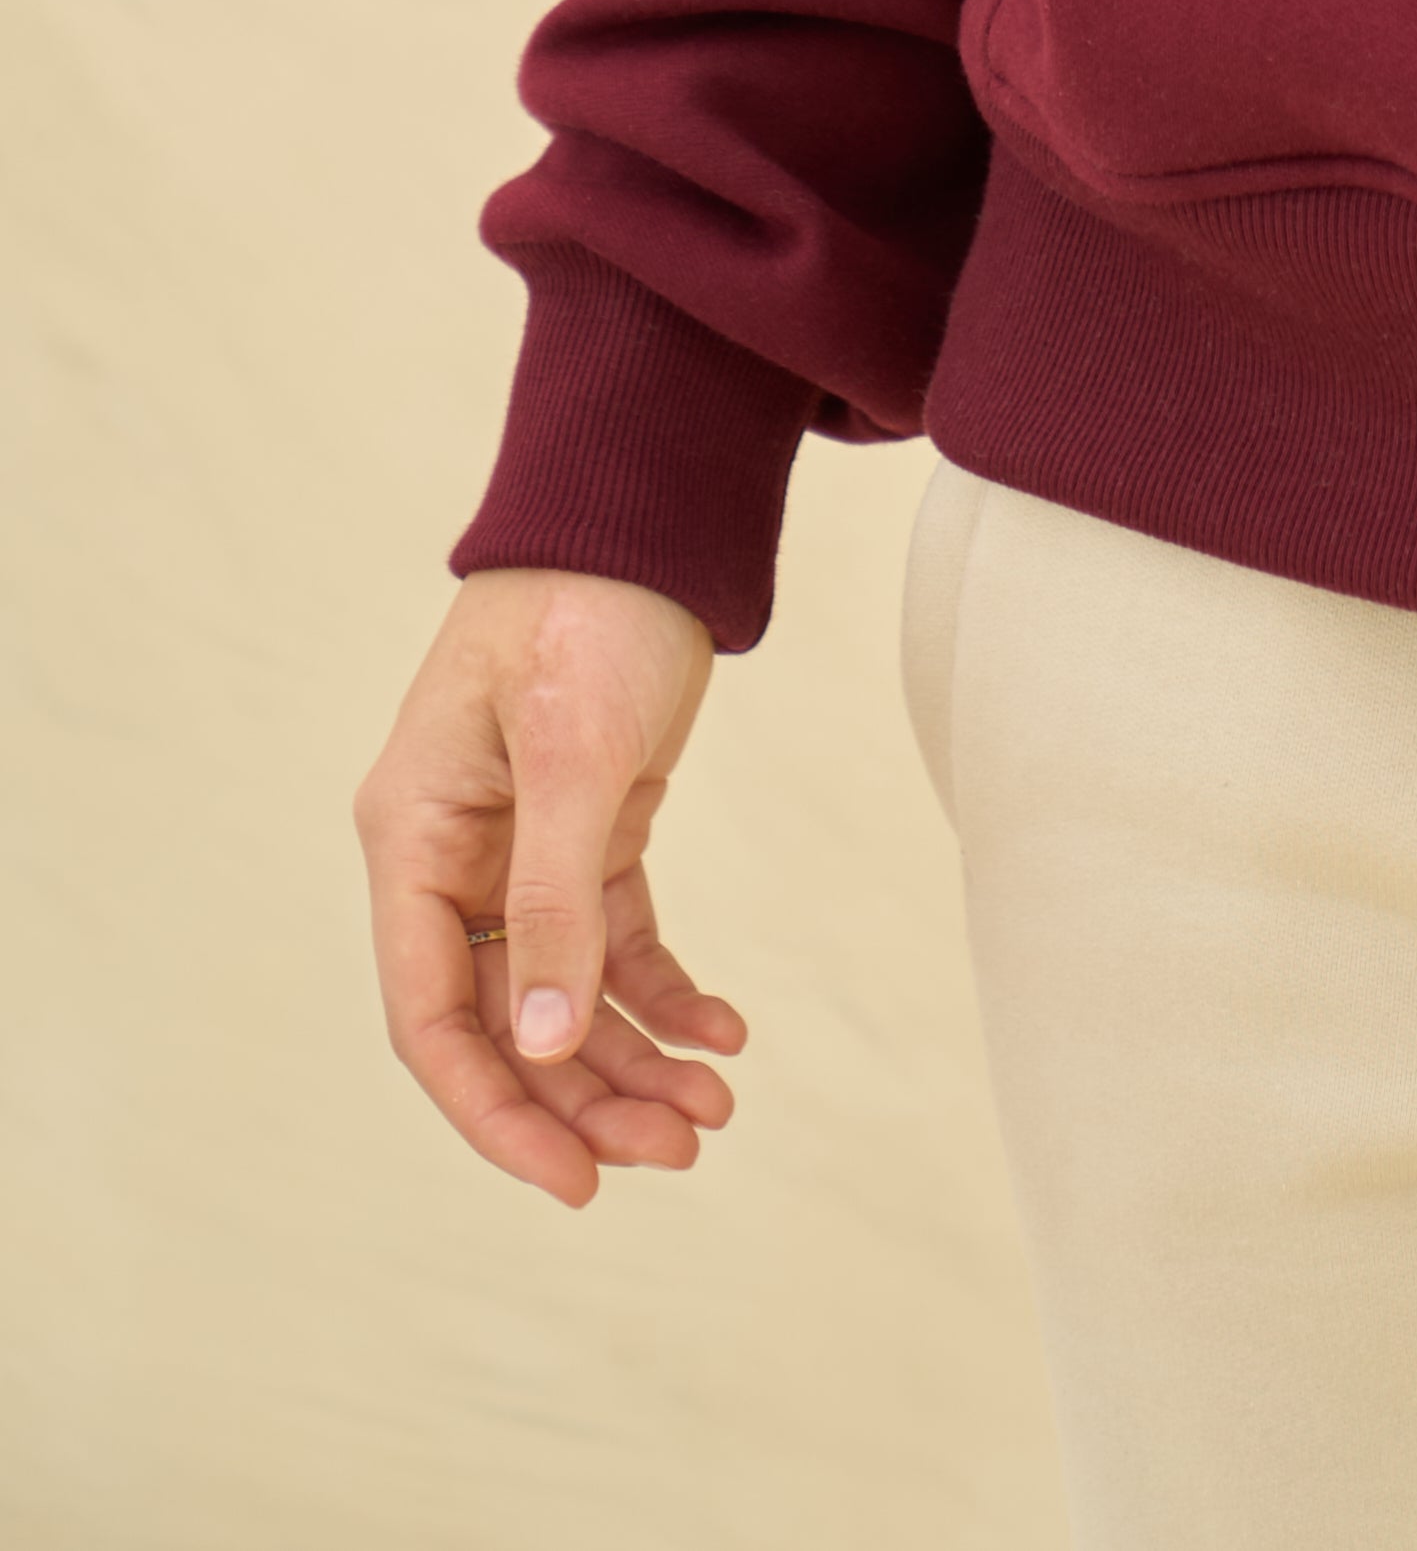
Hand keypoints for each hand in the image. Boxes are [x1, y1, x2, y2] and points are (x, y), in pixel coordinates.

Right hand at [355, 568, 743, 1204]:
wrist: (642, 517)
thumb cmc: (584, 609)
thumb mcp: (570, 751)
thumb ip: (552, 900)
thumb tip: (539, 1044)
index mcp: (411, 839)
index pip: (432, 1016)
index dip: (496, 1110)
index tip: (573, 1182)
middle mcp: (453, 859)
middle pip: (506, 1023)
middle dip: (586, 1098)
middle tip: (683, 1149)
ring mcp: (520, 851)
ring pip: (565, 997)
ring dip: (632, 1061)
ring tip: (715, 1109)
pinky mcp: (591, 832)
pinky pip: (617, 945)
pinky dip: (665, 996)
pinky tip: (722, 1032)